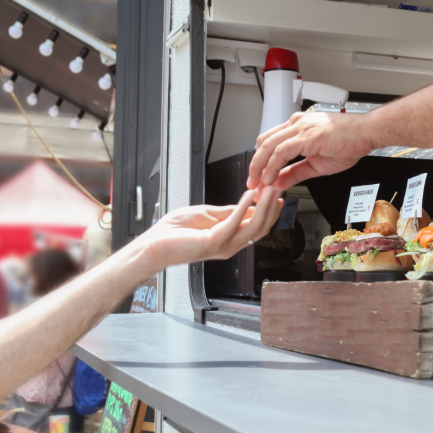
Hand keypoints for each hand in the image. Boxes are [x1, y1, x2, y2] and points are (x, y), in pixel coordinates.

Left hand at [133, 187, 283, 272]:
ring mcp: (224, 245)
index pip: (258, 226)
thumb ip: (229, 211)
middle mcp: (230, 245)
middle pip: (261, 227)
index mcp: (230, 239)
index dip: (270, 209)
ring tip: (269, 189)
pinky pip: (235, 222)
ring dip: (263, 205)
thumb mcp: (208, 215)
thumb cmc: (175, 232)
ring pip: (254, 226)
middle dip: (271, 206)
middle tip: (277, 187)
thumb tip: (248, 203)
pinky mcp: (214, 241)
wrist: (155, 244)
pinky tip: (250, 195)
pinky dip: (244, 207)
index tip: (276, 192)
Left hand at [247, 112, 374, 189]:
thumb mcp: (316, 164)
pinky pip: (282, 152)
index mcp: (297, 127)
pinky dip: (273, 166)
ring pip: (269, 146)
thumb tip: (278, 182)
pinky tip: (271, 178)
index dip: (259, 161)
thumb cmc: (349, 142)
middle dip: (254, 165)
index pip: (269, 142)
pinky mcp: (307, 135)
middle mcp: (296, 124)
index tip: (257, 179)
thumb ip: (295, 173)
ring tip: (258, 185)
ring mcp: (300, 128)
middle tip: (252, 185)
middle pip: (264, 142)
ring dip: (260, 168)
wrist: (367, 133)